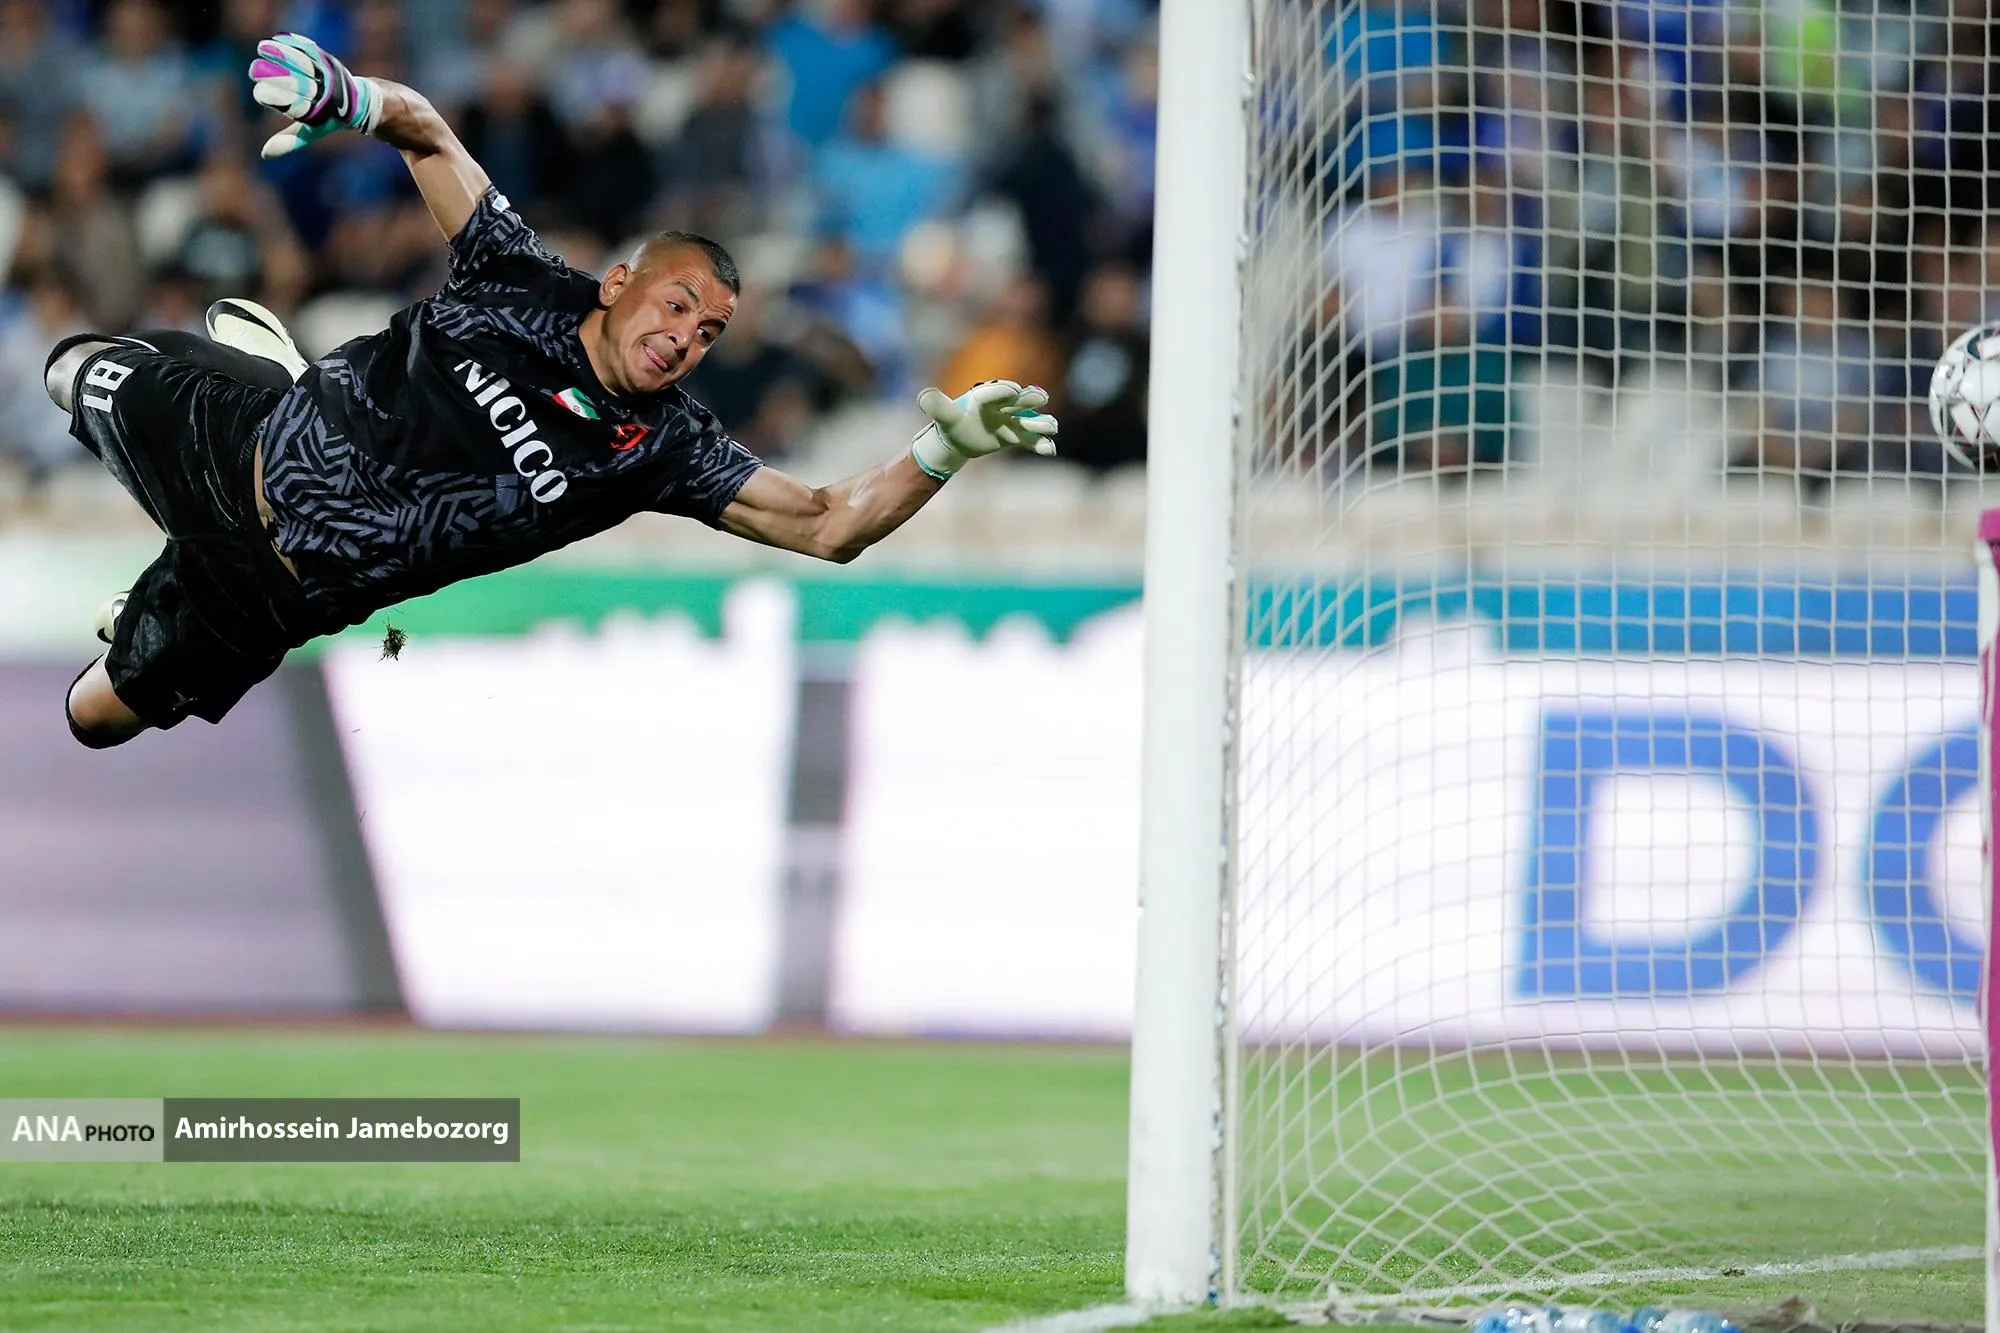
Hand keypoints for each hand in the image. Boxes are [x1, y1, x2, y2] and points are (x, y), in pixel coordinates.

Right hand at [249, 33, 381, 159]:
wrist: (359, 102)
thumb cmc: (329, 118)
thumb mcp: (311, 131)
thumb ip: (290, 140)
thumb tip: (265, 154)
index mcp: (319, 114)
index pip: (296, 107)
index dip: (278, 100)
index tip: (260, 93)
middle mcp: (326, 96)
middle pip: (300, 86)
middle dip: (277, 78)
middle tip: (254, 70)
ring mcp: (330, 78)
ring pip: (305, 66)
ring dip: (283, 56)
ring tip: (262, 48)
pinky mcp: (332, 63)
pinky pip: (313, 53)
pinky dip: (296, 45)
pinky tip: (279, 38)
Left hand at [911, 380, 1059, 479]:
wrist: (960, 438)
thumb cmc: (952, 424)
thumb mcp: (944, 416)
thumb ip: (938, 406)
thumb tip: (924, 396)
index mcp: (983, 397)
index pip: (995, 392)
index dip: (1004, 391)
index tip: (1015, 391)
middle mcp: (1001, 406)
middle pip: (1017, 402)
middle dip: (1029, 400)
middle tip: (1041, 398)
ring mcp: (1010, 420)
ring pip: (1027, 421)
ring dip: (1040, 423)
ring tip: (1051, 427)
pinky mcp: (1014, 435)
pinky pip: (1029, 440)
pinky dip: (1039, 444)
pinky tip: (1049, 451)